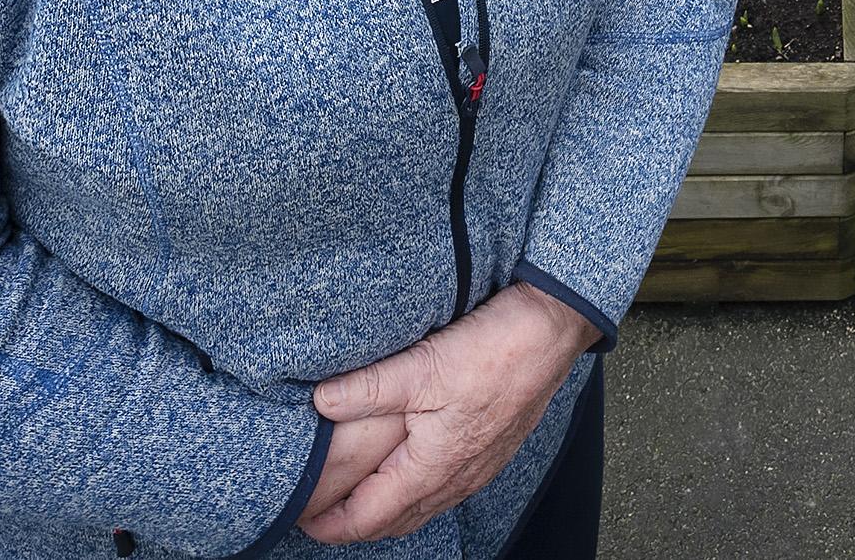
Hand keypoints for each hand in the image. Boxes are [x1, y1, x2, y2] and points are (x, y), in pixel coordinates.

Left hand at [305, 283, 598, 543]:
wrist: (554, 331)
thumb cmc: (496, 351)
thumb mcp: (423, 366)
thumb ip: (368, 388)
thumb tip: (320, 402)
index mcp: (433, 469)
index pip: (369, 517)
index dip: (331, 524)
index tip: (300, 518)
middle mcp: (456, 479)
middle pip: (395, 522)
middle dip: (354, 523)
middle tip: (318, 511)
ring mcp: (478, 467)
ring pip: (421, 506)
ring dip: (386, 509)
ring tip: (354, 494)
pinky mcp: (492, 449)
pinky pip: (444, 488)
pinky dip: (414, 492)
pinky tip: (407, 468)